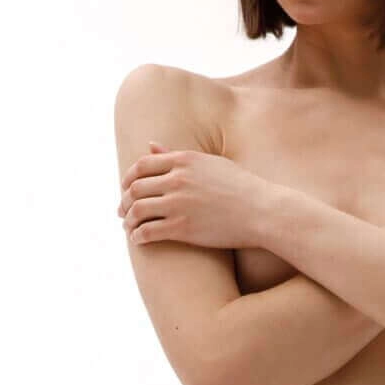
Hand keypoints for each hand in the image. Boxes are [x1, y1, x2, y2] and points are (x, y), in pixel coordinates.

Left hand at [118, 143, 278, 249]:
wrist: (262, 211)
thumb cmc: (241, 187)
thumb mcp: (209, 163)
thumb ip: (177, 155)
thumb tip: (150, 144)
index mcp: (183, 160)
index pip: (141, 166)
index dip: (128, 178)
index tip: (125, 189)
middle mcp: (177, 180)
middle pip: (135, 188)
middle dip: (124, 201)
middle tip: (122, 211)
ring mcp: (178, 204)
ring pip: (137, 210)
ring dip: (128, 220)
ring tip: (128, 227)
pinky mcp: (182, 228)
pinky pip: (148, 231)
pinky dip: (137, 236)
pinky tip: (138, 240)